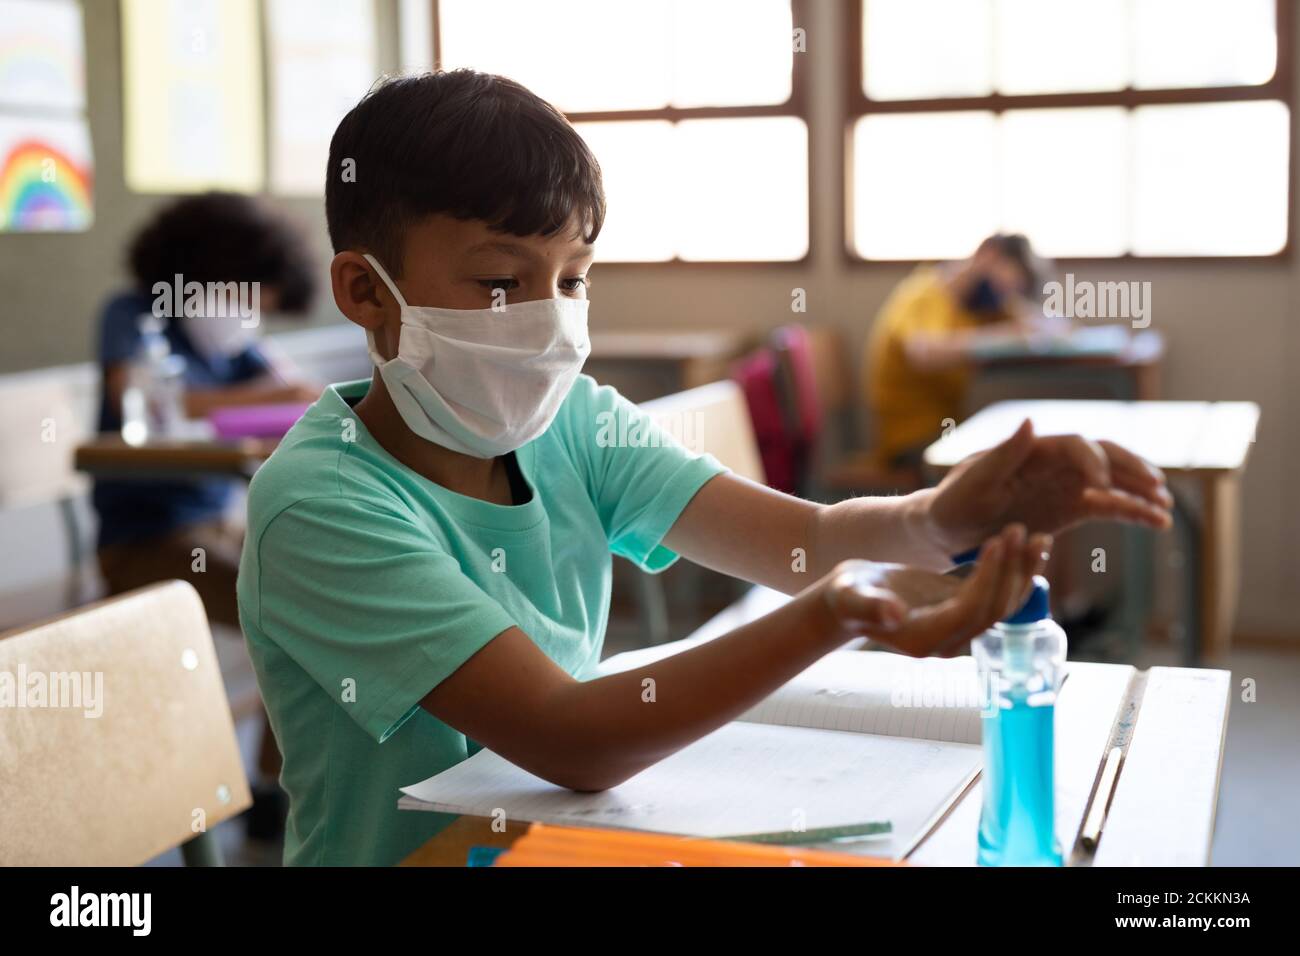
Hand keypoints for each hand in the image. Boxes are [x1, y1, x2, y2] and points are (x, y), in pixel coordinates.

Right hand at [819, 524, 1051, 656]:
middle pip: (993, 610)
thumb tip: (893, 613)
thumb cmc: (846, 597)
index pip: (968, 611)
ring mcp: (957, 628)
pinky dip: (1015, 572)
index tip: (997, 543)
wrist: (848, 602)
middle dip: (1011, 571)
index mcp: (923, 639)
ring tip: (1038, 538)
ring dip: (1022, 572)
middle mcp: (947, 640)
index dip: (987, 579)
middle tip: (1021, 531)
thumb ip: (871, 607)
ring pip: (1003, 605)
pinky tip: (1028, 547)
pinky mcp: (962, 610)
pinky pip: (998, 595)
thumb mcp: (851, 598)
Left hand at [925, 419, 1172, 554]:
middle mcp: (1055, 463)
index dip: (1091, 461)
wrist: (948, 529)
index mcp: (1033, 450)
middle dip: (1131, 468)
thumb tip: (1030, 421)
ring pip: (1114, 482)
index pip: (1074, 445)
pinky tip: (1158, 523)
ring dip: (1141, 491)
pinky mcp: (1071, 509)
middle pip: (1105, 456)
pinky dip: (1135, 512)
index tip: (1099, 485)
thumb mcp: (973, 481)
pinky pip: (1110, 508)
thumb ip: (1003, 454)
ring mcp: (1066, 485)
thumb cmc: (954, 502)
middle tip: (1155, 486)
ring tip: (1165, 507)